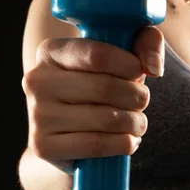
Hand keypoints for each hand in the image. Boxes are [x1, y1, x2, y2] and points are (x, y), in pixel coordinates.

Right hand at [21, 27, 164, 173]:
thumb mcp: (123, 55)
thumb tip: (153, 67)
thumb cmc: (101, 86)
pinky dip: (123, 144)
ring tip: (138, 123)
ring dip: (135, 123)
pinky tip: (128, 141)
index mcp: (50, 51)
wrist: (70, 134)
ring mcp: (37, 115)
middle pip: (105, 88)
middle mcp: (37, 81)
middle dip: (136, 97)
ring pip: (105, 118)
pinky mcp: (43, 146)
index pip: (97, 54)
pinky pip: (96, 145)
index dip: (129, 65)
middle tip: (141, 103)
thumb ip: (146, 43)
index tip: (139, 73)